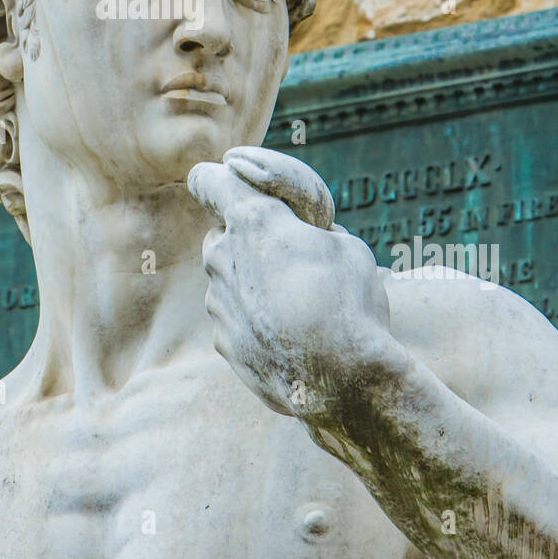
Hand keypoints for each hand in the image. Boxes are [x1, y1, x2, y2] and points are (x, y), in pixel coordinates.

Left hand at [187, 147, 393, 422]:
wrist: (342, 381)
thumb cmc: (349, 302)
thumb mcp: (345, 245)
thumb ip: (308, 232)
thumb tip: (301, 238)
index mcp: (252, 220)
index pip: (208, 179)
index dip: (218, 178)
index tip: (228, 181)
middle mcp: (222, 256)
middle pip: (224, 234)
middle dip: (251, 241)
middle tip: (293, 261)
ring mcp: (217, 301)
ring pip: (230, 279)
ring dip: (255, 284)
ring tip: (301, 308)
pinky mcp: (222, 340)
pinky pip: (236, 318)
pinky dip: (256, 321)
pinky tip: (292, 338)